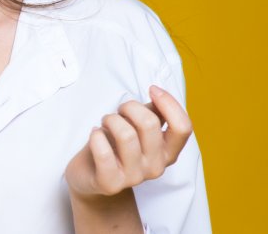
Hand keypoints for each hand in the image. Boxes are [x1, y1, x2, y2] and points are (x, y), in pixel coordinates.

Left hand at [65, 85, 192, 199]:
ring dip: (110, 119)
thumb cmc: (115, 145)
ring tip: (106, 123)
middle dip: (129, 107)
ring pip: (126, 135)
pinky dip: (96, 136)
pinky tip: (95, 135)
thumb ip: (153, 112)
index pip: (183, 127)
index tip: (152, 90)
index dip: (169, 103)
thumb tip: (158, 93)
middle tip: (119, 111)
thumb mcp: (138, 127)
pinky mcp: (110, 183)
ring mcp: (134, 177)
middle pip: (149, 124)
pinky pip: (103, 152)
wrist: (90, 176)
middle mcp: (156, 166)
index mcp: (168, 152)